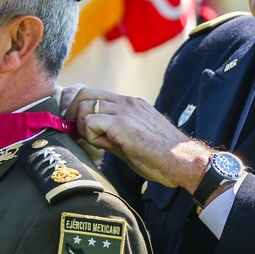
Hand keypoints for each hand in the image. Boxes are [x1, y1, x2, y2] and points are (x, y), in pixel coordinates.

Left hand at [63, 86, 212, 193]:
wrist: (183, 161)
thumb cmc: (160, 157)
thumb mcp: (131, 140)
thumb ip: (110, 133)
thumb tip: (88, 135)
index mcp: (129, 103)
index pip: (91, 92)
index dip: (76, 106)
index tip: (75, 125)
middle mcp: (126, 102)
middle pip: (82, 92)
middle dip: (71, 113)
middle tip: (75, 133)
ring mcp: (125, 110)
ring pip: (84, 105)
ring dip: (81, 125)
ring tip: (93, 142)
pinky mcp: (123, 123)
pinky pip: (91, 121)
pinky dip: (89, 134)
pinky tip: (103, 146)